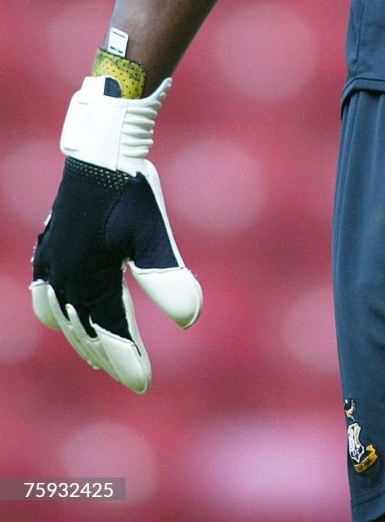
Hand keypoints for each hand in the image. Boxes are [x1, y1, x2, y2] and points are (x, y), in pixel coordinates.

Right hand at [30, 76, 201, 391]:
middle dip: (109, 354)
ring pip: (64, 315)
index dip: (126, 360)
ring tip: (99, 356)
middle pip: (86, 329)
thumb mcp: (151, 233)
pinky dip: (54, 311)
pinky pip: (45, 291)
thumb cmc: (128, 190)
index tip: (144, 384)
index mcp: (87, 278)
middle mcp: (64, 276)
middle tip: (131, 375)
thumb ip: (165, 275)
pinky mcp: (52, 244)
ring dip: (82, 337)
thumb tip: (189, 318)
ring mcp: (54, 260)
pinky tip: (59, 317)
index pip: (109, 332)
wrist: (100, 149)